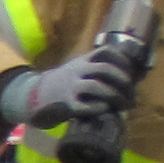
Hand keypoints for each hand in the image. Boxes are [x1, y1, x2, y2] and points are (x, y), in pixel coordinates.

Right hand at [0, 0, 155, 162]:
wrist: (31, 96)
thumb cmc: (59, 85)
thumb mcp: (74, 69)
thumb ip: (91, 69)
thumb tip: (120, 78)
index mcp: (81, 61)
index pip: (106, 52)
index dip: (122, 60)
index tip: (132, 72)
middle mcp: (77, 71)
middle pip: (106, 70)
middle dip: (123, 82)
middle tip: (131, 94)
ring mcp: (71, 88)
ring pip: (98, 87)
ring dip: (115, 96)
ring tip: (124, 105)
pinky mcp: (66, 105)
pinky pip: (87, 106)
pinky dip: (100, 108)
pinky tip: (107, 110)